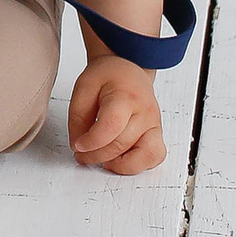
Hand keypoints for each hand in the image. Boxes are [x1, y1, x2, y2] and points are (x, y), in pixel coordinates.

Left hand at [67, 54, 166, 173]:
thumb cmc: (107, 77)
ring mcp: (155, 125)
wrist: (128, 70)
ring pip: (146, 156)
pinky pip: (155, 157)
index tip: (77, 146)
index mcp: (125, 96)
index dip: (92, 142)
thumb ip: (78, 117)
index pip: (111, 126)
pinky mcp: (158, 134)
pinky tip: (120, 159)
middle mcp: (145, 112)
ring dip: (120, 166)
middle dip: (97, 155)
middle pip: (123, 144)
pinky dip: (138, 164)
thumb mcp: (83, 87)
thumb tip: (78, 146)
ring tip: (102, 161)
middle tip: (81, 155)